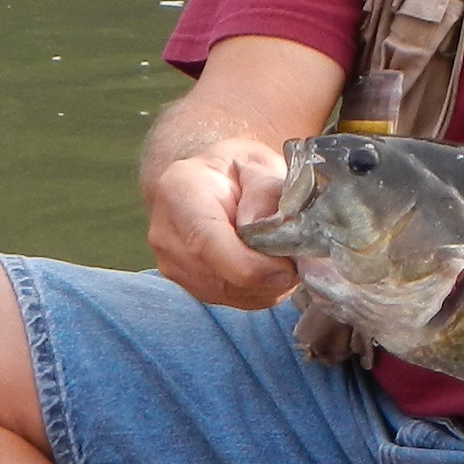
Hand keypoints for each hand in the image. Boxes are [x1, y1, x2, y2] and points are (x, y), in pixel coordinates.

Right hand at [148, 136, 297, 307]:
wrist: (209, 181)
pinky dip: (259, 290)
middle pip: (222, 277)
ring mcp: (173, 265)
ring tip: (281, 255)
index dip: (251, 265)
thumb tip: (265, 228)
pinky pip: (233, 301)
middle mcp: (166, 234)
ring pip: (231, 294)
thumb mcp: (259, 163)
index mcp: (178, 192)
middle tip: (296, 256)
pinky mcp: (189, 286)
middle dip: (268, 275)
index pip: (206, 243)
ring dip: (267, 284)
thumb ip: (266, 190)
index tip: (288, 264)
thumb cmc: (236, 170)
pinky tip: (267, 265)